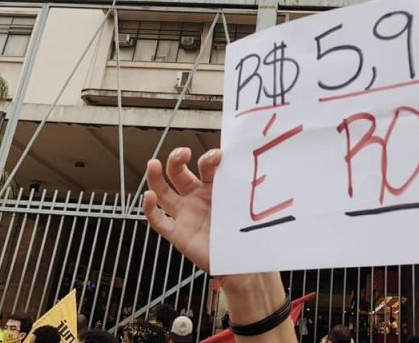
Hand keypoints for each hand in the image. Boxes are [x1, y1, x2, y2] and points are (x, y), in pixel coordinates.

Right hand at [143, 148, 296, 340]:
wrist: (243, 265)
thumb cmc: (246, 234)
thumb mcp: (248, 207)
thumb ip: (250, 189)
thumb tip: (271, 167)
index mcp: (214, 188)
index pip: (206, 167)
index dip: (209, 158)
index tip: (218, 157)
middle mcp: (196, 197)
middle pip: (179, 173)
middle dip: (176, 160)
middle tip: (182, 154)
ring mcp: (185, 214)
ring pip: (163, 192)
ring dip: (156, 177)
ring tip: (154, 164)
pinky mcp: (177, 233)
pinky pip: (158, 220)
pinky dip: (149, 208)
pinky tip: (147, 198)